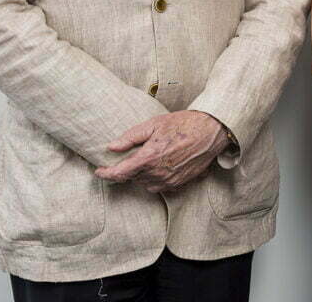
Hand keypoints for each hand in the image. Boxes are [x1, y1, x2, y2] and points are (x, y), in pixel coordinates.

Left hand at [95, 110, 229, 192]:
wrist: (211, 131)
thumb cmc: (183, 124)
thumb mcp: (154, 124)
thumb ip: (130, 137)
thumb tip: (112, 147)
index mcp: (148, 158)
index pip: (120, 173)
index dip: (106, 174)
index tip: (99, 171)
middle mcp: (158, 173)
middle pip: (132, 178)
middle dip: (128, 169)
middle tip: (131, 156)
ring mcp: (170, 180)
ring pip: (145, 184)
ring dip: (141, 175)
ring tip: (148, 160)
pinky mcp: (180, 183)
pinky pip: (160, 186)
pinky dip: (155, 179)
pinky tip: (160, 166)